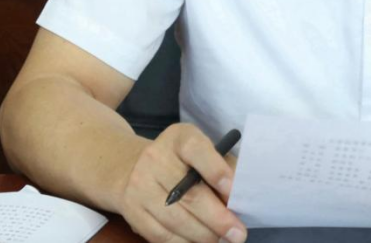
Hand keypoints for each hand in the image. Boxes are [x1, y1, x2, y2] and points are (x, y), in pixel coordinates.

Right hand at [118, 123, 246, 242]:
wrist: (134, 167)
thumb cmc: (182, 161)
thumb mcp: (204, 152)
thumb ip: (224, 168)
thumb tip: (239, 197)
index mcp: (179, 138)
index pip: (196, 150)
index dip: (216, 171)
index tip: (233, 191)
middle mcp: (155, 158)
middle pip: (188, 194)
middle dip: (217, 218)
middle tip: (238, 233)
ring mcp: (140, 185)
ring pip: (175, 219)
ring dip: (203, 235)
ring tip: (221, 240)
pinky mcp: (132, 210)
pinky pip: (160, 235)